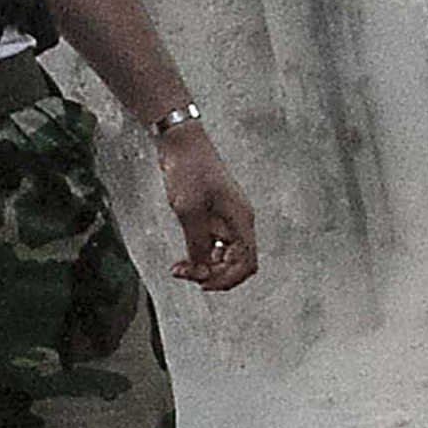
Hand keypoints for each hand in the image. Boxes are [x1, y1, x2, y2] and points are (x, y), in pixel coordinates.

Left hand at [158, 119, 257, 292]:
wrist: (181, 142)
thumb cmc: (189, 170)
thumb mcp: (189, 212)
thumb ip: (198, 244)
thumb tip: (203, 270)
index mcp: (240, 220)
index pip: (246, 263)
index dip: (227, 280)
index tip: (203, 284)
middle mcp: (238, 221)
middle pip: (236, 263)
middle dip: (212, 274)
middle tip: (184, 274)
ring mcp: (227, 218)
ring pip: (223, 256)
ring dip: (204, 266)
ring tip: (180, 268)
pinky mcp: (214, 215)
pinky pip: (213, 244)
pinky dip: (199, 254)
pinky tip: (183, 257)